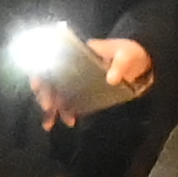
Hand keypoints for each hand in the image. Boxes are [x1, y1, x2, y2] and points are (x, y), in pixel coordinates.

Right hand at [39, 33, 154, 126]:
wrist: (139, 62)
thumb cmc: (129, 52)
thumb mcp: (126, 55)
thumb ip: (119, 64)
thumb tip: (111, 79)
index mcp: (78, 53)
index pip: (52, 60)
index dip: (41, 71)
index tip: (38, 84)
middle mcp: (73, 67)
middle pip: (51, 80)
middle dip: (45, 94)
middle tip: (48, 108)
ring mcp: (77, 80)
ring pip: (57, 94)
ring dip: (52, 108)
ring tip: (49, 124)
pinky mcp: (84, 92)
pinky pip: (70, 102)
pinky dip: (66, 112)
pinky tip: (69, 121)